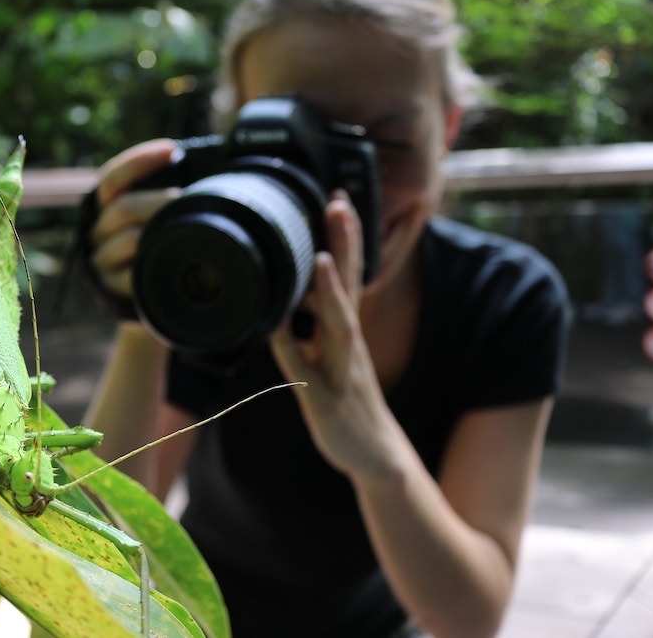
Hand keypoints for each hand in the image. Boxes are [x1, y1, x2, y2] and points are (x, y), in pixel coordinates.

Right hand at [89, 139, 181, 296]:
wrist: (152, 291)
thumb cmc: (159, 238)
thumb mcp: (156, 209)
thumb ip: (166, 184)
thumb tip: (190, 158)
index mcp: (105, 205)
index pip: (113, 178)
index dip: (139, 161)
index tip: (171, 150)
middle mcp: (98, 230)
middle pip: (123, 208)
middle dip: (159, 202)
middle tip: (189, 202)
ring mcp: (103, 260)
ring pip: (128, 240)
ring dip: (158, 232)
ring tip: (188, 229)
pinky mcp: (113, 287)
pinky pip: (131, 275)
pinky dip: (153, 264)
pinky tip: (171, 258)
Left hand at [269, 192, 402, 481]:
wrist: (374, 454)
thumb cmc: (347, 399)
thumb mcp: (332, 355)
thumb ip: (314, 324)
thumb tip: (290, 295)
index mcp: (347, 329)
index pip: (348, 273)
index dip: (345, 236)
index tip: (337, 198)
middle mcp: (348, 343)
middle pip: (349, 285)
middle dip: (344, 244)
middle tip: (338, 203)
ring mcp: (341, 370)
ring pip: (338, 326)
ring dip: (329, 292)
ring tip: (320, 259)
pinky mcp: (326, 400)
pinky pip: (306, 371)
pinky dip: (293, 349)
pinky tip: (278, 330)